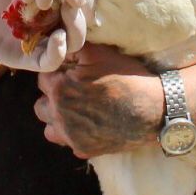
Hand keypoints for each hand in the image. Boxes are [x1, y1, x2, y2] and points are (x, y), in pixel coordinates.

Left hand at [0, 0, 78, 72]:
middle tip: (73, 0)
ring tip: (67, 16)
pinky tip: (57, 37)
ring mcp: (37, 39)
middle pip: (79, 20)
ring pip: (71, 43)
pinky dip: (58, 51)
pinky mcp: (22, 57)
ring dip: (76, 30)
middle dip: (82, 10)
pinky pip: (48, 62)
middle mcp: (48, 20)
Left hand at [34, 45, 163, 158]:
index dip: (57, 74)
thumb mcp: (98, 52)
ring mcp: (71, 136)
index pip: (43, 79)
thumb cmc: (126, 77)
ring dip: (57, 119)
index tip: (70, 74)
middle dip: (53, 97)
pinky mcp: (84, 149)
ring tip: (75, 111)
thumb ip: (72, 48)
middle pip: (41, 105)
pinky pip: (68, 143)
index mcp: (59, 89)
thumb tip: (59, 44)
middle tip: (72, 92)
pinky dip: (75, 135)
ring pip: (49, 128)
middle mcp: (59, 115)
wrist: (154, 108)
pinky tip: (89, 125)